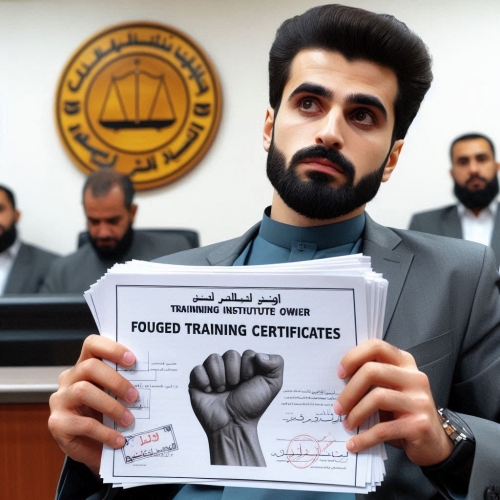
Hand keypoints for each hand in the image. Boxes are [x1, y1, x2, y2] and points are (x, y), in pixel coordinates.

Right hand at [48, 335, 138, 474]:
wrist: (92, 447)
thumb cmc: (106, 414)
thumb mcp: (115, 396)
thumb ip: (124, 383)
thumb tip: (149, 379)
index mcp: (85, 365)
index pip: (92, 344)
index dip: (112, 349)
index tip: (132, 360)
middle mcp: (69, 378)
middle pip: (90, 367)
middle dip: (116, 381)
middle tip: (134, 396)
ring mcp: (60, 400)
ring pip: (84, 391)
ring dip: (111, 406)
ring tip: (129, 419)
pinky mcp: (57, 423)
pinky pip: (83, 424)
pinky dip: (105, 432)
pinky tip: (119, 439)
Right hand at [189, 349, 283, 465]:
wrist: (234, 425)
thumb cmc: (252, 406)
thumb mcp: (272, 384)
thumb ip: (276, 363)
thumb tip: (258, 354)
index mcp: (245, 365)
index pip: (247, 354)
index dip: (249, 369)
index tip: (249, 382)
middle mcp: (228, 367)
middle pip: (230, 354)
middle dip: (235, 373)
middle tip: (234, 388)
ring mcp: (212, 373)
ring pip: (213, 358)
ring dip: (220, 377)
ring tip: (222, 391)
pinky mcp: (197, 381)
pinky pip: (197, 369)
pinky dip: (204, 381)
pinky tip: (209, 391)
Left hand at [334, 339, 452, 465]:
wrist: (434, 443)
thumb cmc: (403, 412)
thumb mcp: (390, 389)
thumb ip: (372, 380)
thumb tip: (338, 382)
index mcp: (404, 362)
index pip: (376, 346)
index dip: (353, 357)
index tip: (339, 374)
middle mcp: (414, 377)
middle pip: (372, 371)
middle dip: (349, 391)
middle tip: (338, 407)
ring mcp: (419, 400)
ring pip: (377, 397)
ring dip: (355, 413)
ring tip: (346, 424)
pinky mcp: (419, 424)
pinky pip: (383, 429)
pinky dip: (364, 438)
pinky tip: (354, 444)